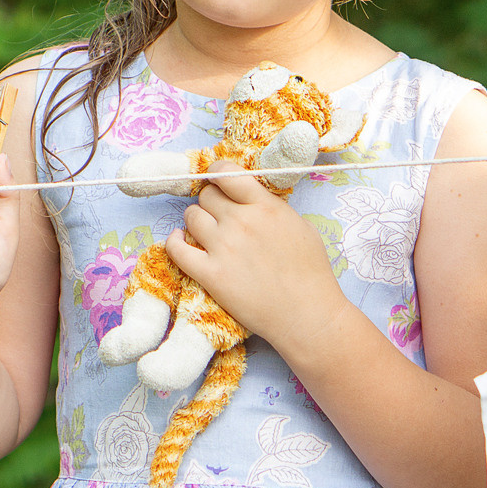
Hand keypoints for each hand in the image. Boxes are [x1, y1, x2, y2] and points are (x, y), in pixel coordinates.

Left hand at [164, 160, 349, 348]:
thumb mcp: (301, 225)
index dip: (217, 173)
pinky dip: (175, 242)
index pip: (226, 172)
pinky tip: (181, 242)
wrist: (307, 315)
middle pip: (206, 195)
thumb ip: (272, 207)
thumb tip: (250, 198)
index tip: (217, 181)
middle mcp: (241, 221)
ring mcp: (223, 247)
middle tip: (219, 216)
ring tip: (206, 233)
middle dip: (211, 202)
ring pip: (190, 217)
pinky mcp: (210, 274)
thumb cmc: (311, 273)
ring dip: (196, 221)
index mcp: (265, 206)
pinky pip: (177, 249)